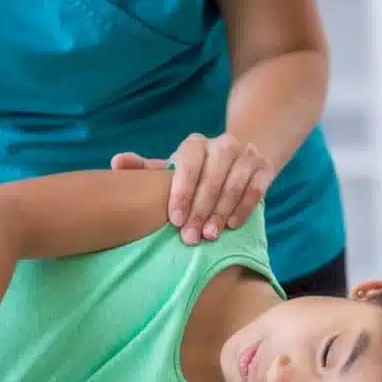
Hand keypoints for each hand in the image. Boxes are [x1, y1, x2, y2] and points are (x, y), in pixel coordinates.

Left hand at [111, 133, 275, 244]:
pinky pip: (256, 188)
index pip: (188, 164)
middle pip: (211, 176)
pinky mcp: (264, 167)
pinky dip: (244, 207)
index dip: (181, 192)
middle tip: (190, 237)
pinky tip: (232, 225)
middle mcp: (223, 144)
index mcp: (195, 144)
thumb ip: (145, 169)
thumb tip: (116, 163)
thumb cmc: (194, 173)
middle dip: (200, 209)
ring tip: (210, 235)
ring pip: (234, 182)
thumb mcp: (170, 170)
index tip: (175, 220)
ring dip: (221, 211)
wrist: (236, 161)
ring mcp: (246, 154)